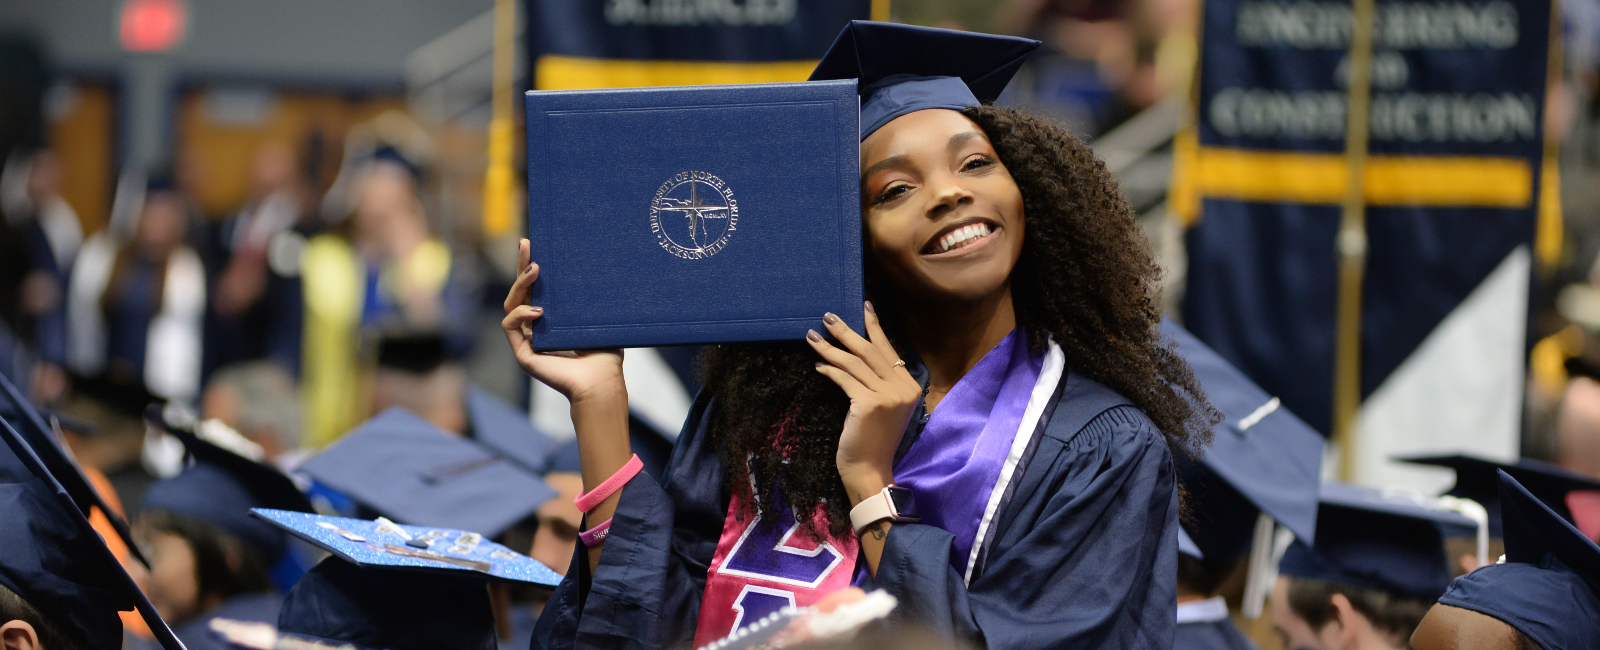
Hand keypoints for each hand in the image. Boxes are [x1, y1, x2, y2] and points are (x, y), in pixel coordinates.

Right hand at [502, 238, 624, 402]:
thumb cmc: (604, 351)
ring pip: (511, 305)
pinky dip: (520, 314)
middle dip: (521, 266)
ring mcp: (527, 339)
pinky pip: (510, 325)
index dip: (531, 267)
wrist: (601, 380)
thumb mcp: (597, 317)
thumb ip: (588, 297)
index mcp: (552, 317)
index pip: (537, 288)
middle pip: (520, 291)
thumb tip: (593, 264)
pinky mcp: (522, 352)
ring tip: (535, 272)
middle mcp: (536, 326)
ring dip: (520, 286)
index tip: (533, 243)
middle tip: (527, 246)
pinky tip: (538, 312)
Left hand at [808, 303, 919, 500]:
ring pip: (854, 362)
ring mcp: (888, 396)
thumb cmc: (873, 440)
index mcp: (911, 386)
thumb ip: (880, 381)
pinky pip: (844, 378)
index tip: (864, 306)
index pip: (889, 350)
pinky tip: (818, 365)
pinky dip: (829, 369)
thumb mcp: (884, 406)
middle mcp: (903, 388)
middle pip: (871, 351)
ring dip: (830, 348)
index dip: (875, 327)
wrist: (870, 470)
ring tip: (812, 337)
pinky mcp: (869, 404)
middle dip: (847, 331)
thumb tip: (857, 352)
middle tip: (827, 316)